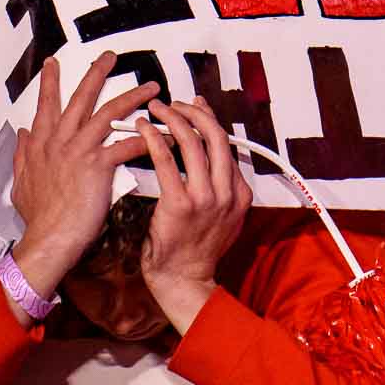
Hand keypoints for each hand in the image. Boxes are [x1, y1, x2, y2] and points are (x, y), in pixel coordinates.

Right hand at [9, 52, 154, 320]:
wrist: (48, 239)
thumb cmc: (38, 218)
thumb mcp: (22, 182)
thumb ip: (23, 155)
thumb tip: (22, 132)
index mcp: (42, 144)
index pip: (46, 106)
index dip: (50, 83)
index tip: (53, 62)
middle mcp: (59, 141)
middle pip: (80, 99)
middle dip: (96, 74)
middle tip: (110, 56)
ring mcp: (78, 151)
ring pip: (108, 114)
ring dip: (132, 97)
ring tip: (152, 87)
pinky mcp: (97, 166)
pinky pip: (127, 145)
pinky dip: (147, 138)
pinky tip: (165, 134)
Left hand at [132, 96, 251, 333]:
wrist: (183, 281)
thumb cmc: (195, 249)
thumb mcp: (224, 218)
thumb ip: (222, 188)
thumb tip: (211, 159)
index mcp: (241, 194)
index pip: (227, 145)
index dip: (210, 120)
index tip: (194, 106)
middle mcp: (228, 193)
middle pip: (216, 137)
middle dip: (194, 112)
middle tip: (175, 103)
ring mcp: (206, 199)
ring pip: (194, 143)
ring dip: (173, 119)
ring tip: (157, 109)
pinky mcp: (180, 205)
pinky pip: (167, 161)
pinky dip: (153, 138)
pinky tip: (143, 127)